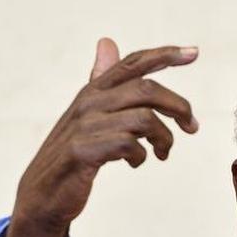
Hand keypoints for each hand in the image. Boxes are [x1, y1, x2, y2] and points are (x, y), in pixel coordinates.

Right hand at [3, 38, 199, 236]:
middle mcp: (89, 102)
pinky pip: (129, 144)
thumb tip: (107, 43)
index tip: (193, 52)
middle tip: (191, 127)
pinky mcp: (84, 151)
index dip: (165, 55)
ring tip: (162, 153)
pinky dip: (141, 156)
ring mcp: (85, 126)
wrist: (43, 193)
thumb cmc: (72, 153)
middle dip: (178, 107)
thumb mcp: (88, 114)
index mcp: (94, 90)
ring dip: (163, 138)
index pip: (132, 63)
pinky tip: (136, 162)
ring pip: (144, 118)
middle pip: (147, 90)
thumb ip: (103, 82)